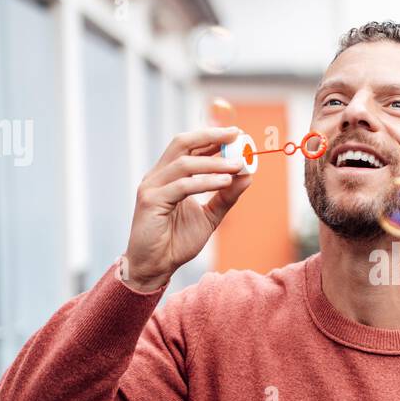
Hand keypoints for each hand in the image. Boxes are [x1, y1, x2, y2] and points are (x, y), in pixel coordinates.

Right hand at [121, 126, 251, 290]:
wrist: (155, 267)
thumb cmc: (177, 242)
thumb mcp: (209, 216)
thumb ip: (226, 196)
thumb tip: (248, 175)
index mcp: (168, 176)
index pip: (190, 147)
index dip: (212, 137)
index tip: (236, 133)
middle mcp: (158, 176)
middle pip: (182, 144)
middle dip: (211, 137)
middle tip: (236, 136)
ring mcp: (151, 187)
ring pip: (184, 164)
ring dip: (214, 163)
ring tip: (238, 165)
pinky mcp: (150, 202)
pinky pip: (182, 186)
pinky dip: (205, 182)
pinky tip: (224, 182)